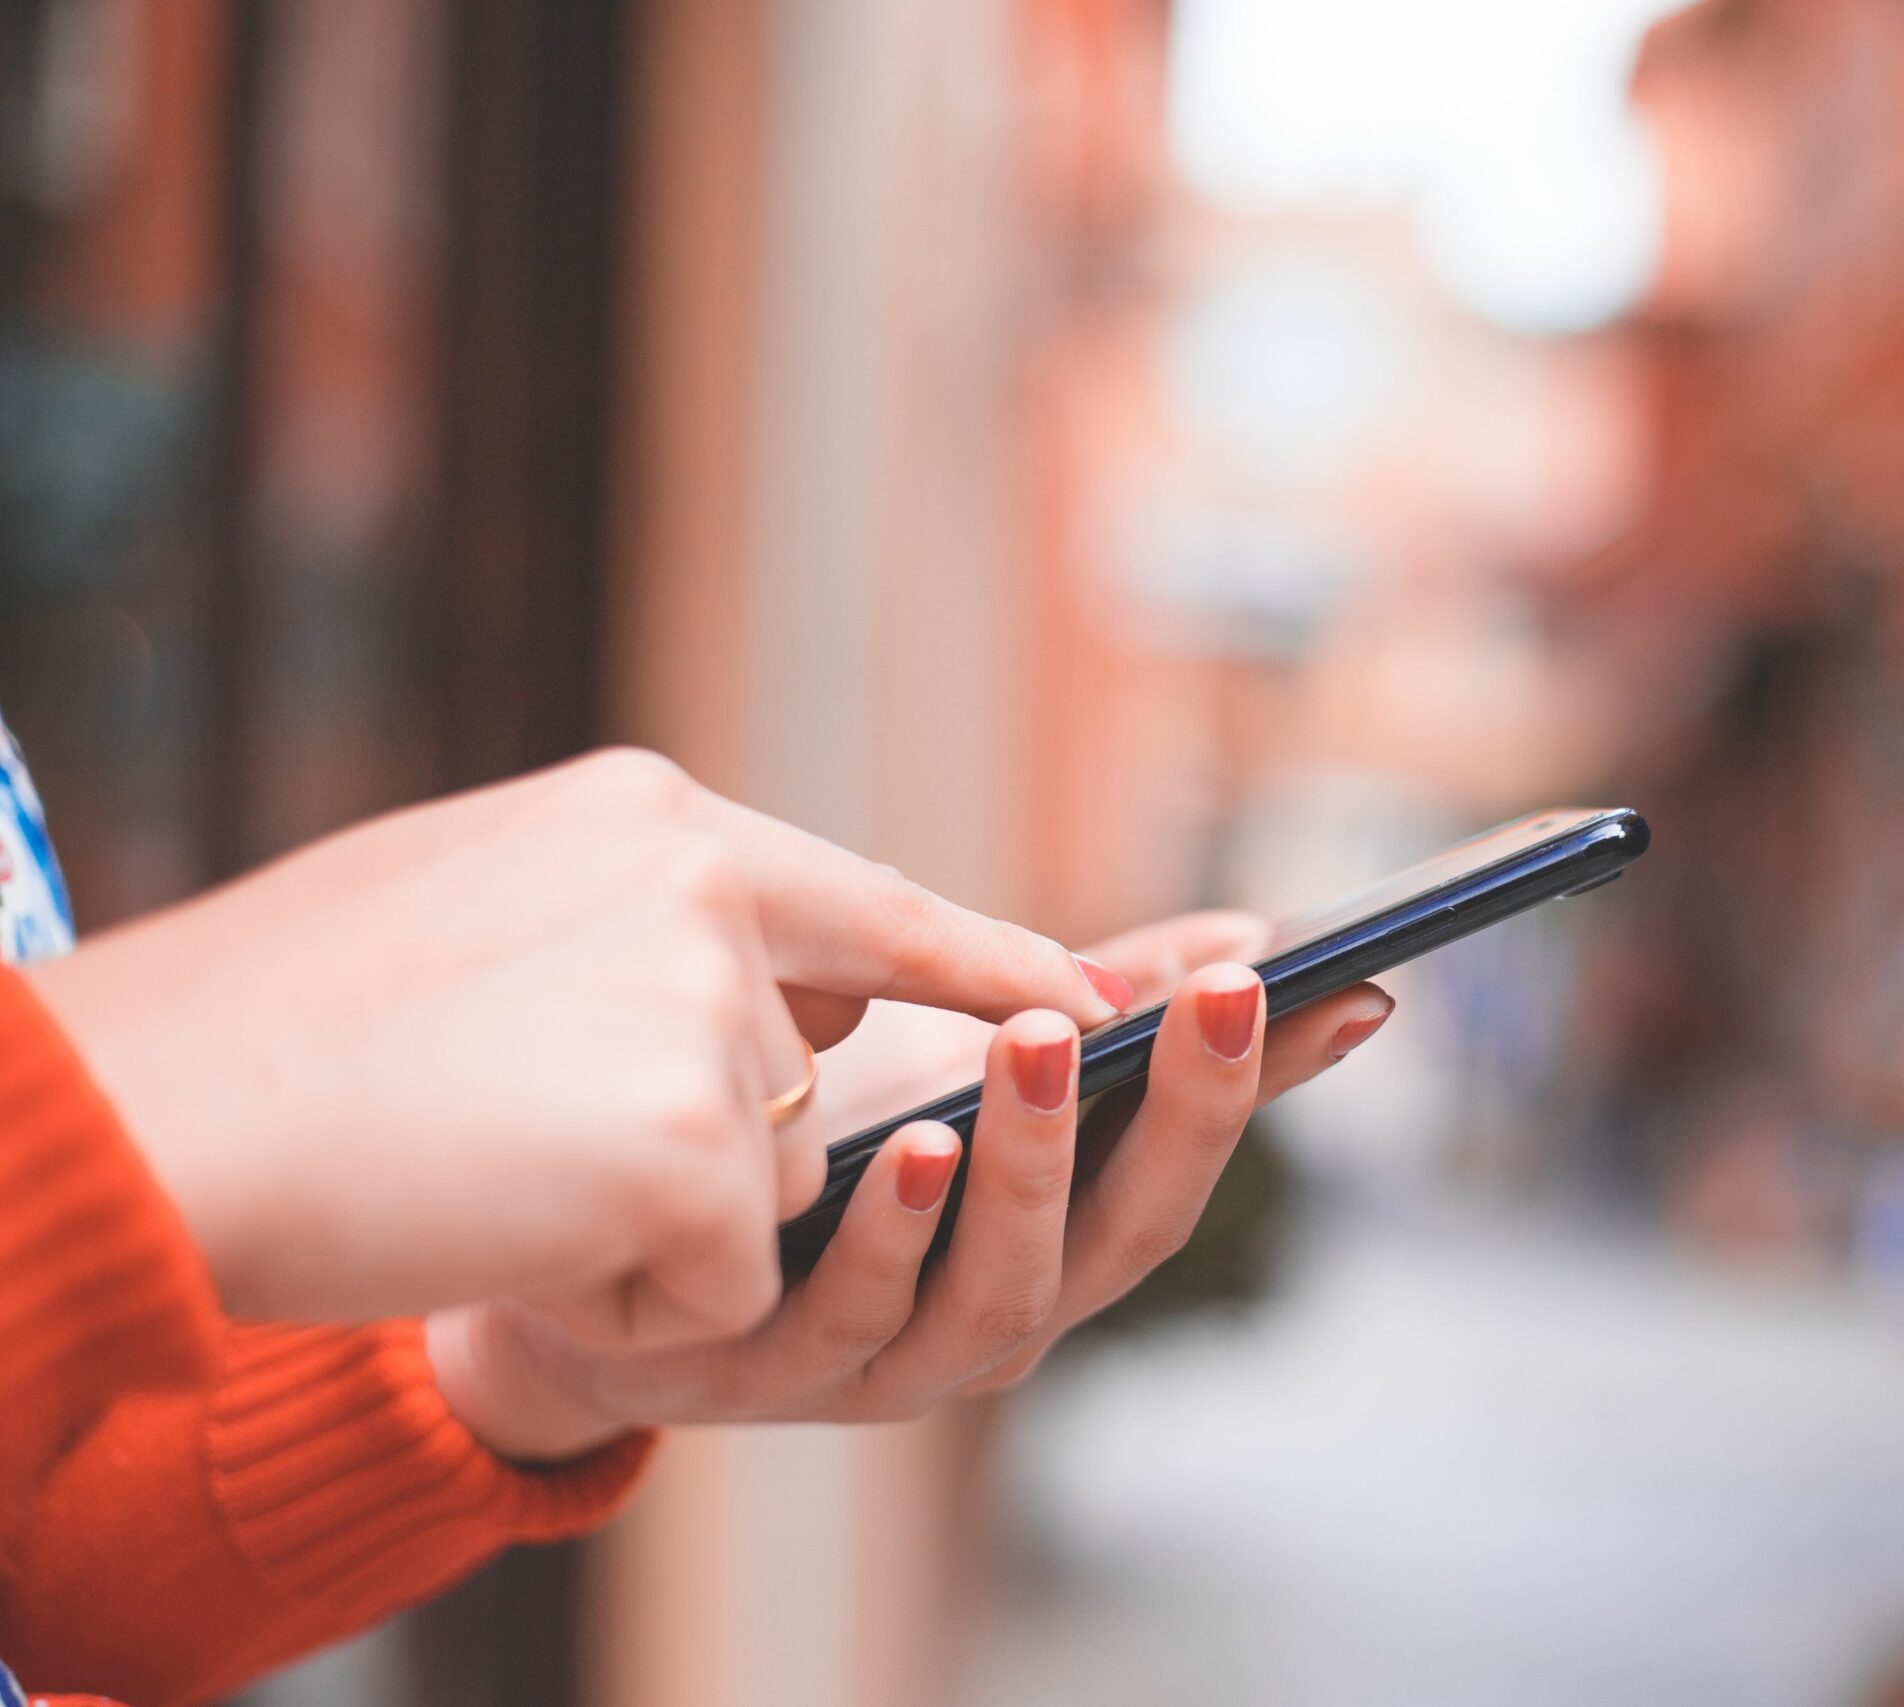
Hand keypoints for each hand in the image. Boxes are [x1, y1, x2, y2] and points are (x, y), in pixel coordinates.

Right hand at [25, 748, 1128, 1344]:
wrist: (146, 1117)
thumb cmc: (279, 1031)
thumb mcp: (484, 911)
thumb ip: (647, 930)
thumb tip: (793, 990)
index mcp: (650, 819)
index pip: (875, 901)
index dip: (989, 960)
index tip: (1098, 991)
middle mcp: (704, 888)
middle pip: (801, 1075)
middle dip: (704, 1140)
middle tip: (532, 1127)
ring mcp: (708, 1011)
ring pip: (764, 1185)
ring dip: (642, 1219)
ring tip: (485, 1165)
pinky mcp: (696, 1151)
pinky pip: (722, 1279)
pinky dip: (621, 1292)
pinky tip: (504, 1228)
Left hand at [424, 913, 1394, 1457]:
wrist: (602, 1234)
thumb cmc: (815, 1134)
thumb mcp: (958, 1050)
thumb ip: (1095, 1001)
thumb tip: (1255, 929)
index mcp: (1059, 1230)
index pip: (1193, 1154)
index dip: (1273, 1083)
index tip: (1347, 984)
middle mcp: (1003, 1311)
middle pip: (1128, 1235)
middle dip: (1183, 1113)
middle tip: (1218, 994)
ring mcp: (892, 1360)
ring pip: (1001, 1291)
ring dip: (1032, 1165)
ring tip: (1039, 1041)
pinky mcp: (770, 1372)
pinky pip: (850, 1319)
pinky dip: (893, 1235)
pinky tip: (910, 1142)